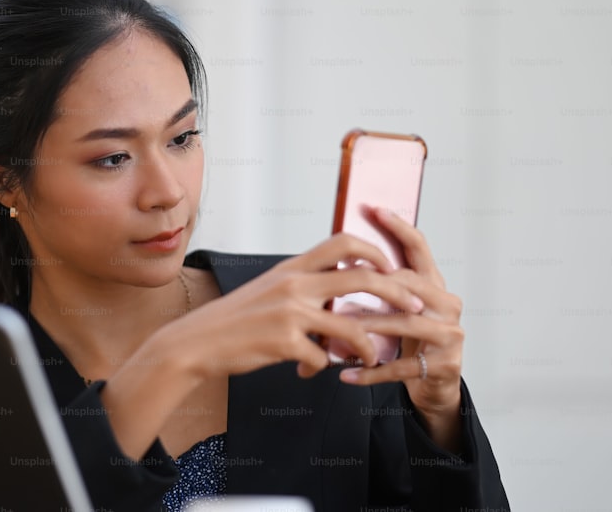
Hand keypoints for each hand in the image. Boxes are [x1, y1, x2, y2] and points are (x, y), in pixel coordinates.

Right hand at [159, 232, 425, 383]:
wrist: (197, 341)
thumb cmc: (235, 318)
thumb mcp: (270, 288)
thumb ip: (303, 283)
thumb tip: (338, 284)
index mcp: (293, 266)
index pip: (344, 242)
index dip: (375, 251)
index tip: (393, 268)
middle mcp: (294, 283)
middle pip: (362, 277)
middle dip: (396, 292)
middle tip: (415, 306)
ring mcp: (289, 313)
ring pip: (350, 326)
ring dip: (369, 344)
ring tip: (375, 356)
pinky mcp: (282, 343)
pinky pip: (321, 358)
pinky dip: (323, 366)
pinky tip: (313, 370)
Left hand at [337, 207, 465, 451]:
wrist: (437, 384)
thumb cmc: (413, 341)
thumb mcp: (401, 308)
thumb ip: (383, 285)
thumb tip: (342, 257)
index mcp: (434, 285)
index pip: (418, 248)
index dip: (398, 227)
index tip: (374, 210)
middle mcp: (447, 304)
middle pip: (410, 283)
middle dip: (374, 284)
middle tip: (340, 285)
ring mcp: (449, 335)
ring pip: (405, 323)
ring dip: (368, 326)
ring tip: (338, 328)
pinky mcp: (443, 365)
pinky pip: (400, 366)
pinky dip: (370, 370)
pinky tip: (347, 373)